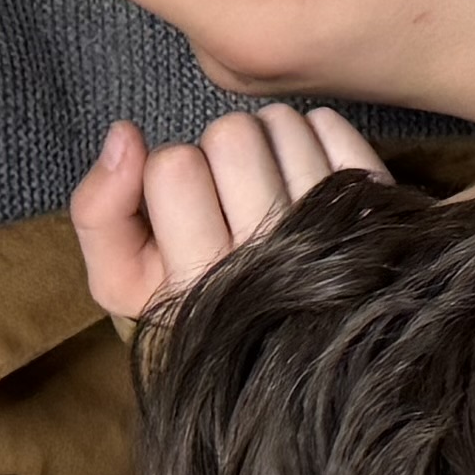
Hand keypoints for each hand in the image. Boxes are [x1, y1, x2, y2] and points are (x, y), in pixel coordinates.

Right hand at [67, 102, 369, 323]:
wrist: (289, 350)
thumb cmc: (197, 302)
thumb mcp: (123, 278)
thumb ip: (100, 211)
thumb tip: (124, 135)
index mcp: (198, 287)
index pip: (173, 167)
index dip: (172, 173)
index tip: (186, 205)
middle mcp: (271, 268)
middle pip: (232, 137)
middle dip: (220, 150)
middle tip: (228, 188)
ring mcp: (331, 240)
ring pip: (283, 125)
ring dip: (265, 138)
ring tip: (265, 181)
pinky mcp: (373, 217)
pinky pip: (330, 127)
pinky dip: (312, 134)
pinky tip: (302, 175)